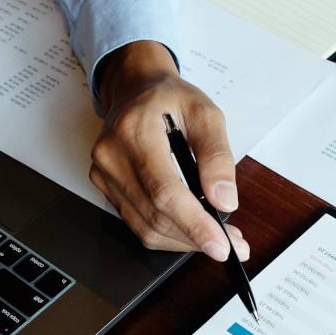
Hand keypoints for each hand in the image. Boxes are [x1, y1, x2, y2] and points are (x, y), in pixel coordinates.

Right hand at [90, 40, 248, 260]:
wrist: (134, 89)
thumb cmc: (168, 99)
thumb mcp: (205, 113)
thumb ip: (217, 156)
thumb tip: (225, 200)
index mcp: (135, 131)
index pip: (164, 191)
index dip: (194, 224)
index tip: (221, 245)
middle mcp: (112, 155)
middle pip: (154, 215)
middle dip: (196, 237)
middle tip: (231, 245)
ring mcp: (104, 174)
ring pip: (145, 227)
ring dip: (184, 241)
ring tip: (217, 238)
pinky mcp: (105, 187)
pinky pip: (137, 224)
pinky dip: (168, 233)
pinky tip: (191, 230)